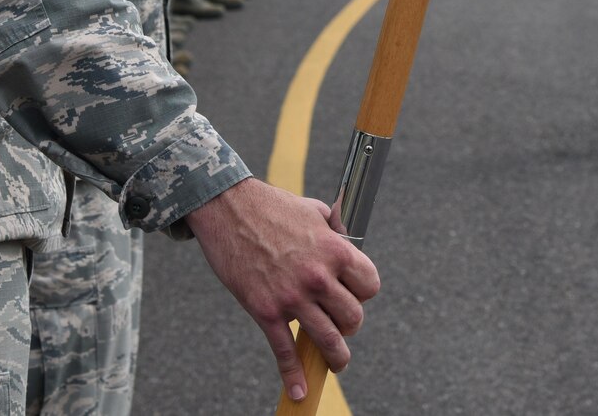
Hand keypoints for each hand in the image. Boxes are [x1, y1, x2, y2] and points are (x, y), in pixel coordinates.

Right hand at [186, 177, 380, 401]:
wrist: (228, 208)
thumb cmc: (271, 205)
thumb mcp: (312, 210)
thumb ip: (332, 229)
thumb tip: (344, 237)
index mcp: (334, 250)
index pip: (369, 285)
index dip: (364, 292)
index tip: (354, 294)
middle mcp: (318, 277)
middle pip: (353, 318)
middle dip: (350, 323)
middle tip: (340, 322)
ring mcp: (293, 297)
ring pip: (329, 340)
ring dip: (336, 356)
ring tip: (337, 362)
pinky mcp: (266, 311)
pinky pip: (285, 352)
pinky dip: (293, 376)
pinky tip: (300, 391)